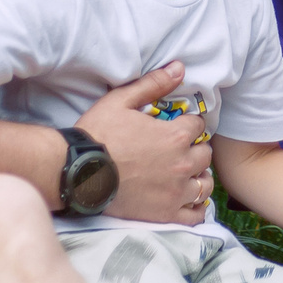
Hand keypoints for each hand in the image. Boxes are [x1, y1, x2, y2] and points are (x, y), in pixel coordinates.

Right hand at [79, 60, 216, 223]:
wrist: (77, 172)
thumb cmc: (97, 134)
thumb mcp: (121, 101)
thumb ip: (153, 84)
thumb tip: (179, 67)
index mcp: (175, 136)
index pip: (198, 125)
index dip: (188, 124)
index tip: (178, 127)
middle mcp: (182, 164)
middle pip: (205, 154)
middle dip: (195, 149)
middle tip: (180, 150)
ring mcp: (176, 191)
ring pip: (205, 184)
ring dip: (198, 177)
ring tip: (185, 175)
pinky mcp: (167, 213)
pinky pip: (195, 214)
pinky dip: (195, 208)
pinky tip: (185, 200)